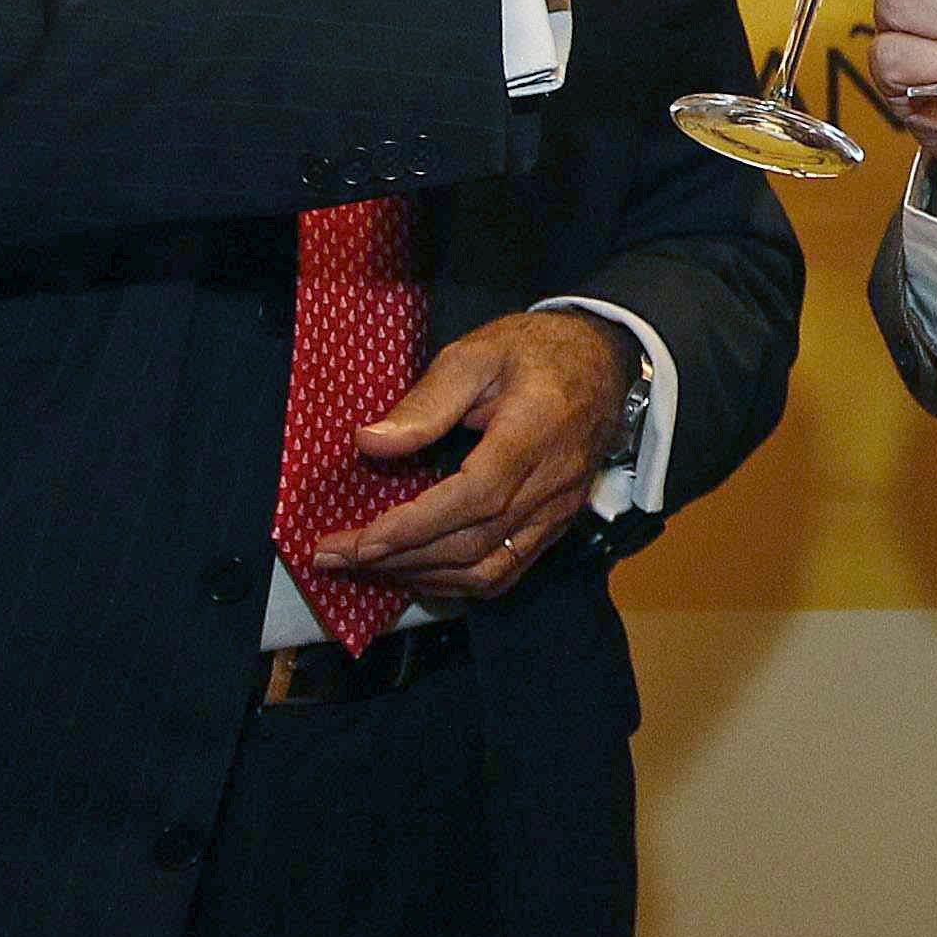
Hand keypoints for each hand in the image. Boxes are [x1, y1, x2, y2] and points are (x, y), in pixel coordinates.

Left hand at [321, 309, 626, 600]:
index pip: (473, 497)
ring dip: (423, 577)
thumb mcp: (475, 356)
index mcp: (532, 435)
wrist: (601, 362)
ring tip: (369, 567)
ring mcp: (557, 512)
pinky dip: (457, 583)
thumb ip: (426, 402)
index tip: (358, 541)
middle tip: (335, 555)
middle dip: (398, 559)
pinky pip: (507, 572)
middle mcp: (551, 485)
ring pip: (488, 570)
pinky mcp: (556, 525)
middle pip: (472, 543)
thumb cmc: (532, 353)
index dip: (414, 527)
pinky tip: (418, 572)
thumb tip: (370, 443)